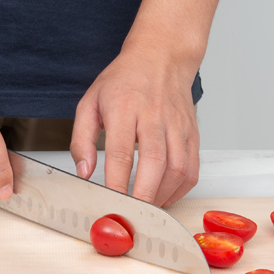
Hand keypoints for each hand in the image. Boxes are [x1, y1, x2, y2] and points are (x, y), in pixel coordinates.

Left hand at [70, 46, 199, 207]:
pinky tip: (164, 197)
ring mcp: (177, 125)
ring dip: (162, 196)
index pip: (120, 152)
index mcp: (125, 107)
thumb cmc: (124, 81)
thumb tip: (84, 172)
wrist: (162, 56)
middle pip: (154, 163)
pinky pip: (192, 168)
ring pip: (178, 168)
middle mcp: (154, 116)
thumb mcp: (89, 102)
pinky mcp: (192, 133)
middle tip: (131, 216)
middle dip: (143, 196)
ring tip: (145, 210)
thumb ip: (81, 140)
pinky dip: (180, 190)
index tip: (109, 204)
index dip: (116, 182)